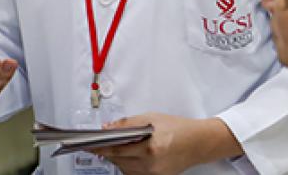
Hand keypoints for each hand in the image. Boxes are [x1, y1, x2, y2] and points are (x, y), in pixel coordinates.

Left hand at [92, 113, 242, 174]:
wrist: (198, 143)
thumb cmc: (179, 128)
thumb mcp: (152, 118)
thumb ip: (128, 123)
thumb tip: (108, 127)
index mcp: (150, 147)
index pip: (117, 149)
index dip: (100, 147)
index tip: (88, 145)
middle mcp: (151, 164)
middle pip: (119, 160)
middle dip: (107, 152)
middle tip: (98, 145)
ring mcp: (153, 174)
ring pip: (124, 169)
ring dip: (117, 159)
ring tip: (115, 149)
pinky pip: (134, 173)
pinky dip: (128, 165)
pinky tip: (129, 156)